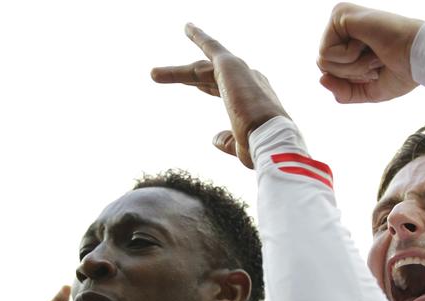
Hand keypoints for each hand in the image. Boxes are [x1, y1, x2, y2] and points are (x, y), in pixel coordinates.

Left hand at [151, 23, 288, 167]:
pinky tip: (186, 28)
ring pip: (201, 68)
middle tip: (161, 75)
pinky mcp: (230, 66)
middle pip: (209, 77)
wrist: (271, 139)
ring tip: (153, 74)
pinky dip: (198, 36)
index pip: (224, 90)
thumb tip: (214, 138)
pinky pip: (210, 47)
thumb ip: (227, 141)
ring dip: (177, 72)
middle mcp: (249, 81)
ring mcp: (240, 72)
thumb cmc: (260, 147)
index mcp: (253, 99)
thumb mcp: (240, 146)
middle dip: (186, 77)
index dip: (207, 88)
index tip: (195, 87)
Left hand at [317, 2, 423, 102]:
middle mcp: (342, 27)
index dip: (351, 80)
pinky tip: (368, 45)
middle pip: (322, 66)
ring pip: (322, 61)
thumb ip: (343, 91)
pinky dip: (349, 58)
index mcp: (348, 41)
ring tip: (373, 54)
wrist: (419, 58)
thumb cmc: (402, 71)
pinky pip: (325, 52)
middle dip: (350, 74)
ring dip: (352, 67)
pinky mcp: (339, 14)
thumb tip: (321, 78)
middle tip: (375, 61)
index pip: (328, 72)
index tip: (375, 69)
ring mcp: (339, 18)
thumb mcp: (367, 91)